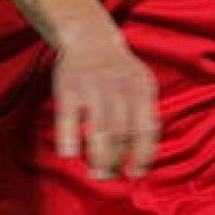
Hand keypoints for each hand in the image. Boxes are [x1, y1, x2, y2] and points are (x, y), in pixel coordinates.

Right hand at [53, 34, 158, 178]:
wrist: (90, 38)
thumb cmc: (119, 71)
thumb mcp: (142, 84)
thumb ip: (146, 113)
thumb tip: (146, 154)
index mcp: (142, 89)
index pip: (147, 128)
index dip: (143, 154)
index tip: (136, 173)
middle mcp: (119, 88)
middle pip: (122, 134)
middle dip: (117, 161)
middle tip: (111, 176)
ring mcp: (93, 88)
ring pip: (98, 130)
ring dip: (98, 156)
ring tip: (97, 173)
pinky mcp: (68, 88)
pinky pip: (68, 119)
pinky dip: (69, 138)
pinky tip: (70, 154)